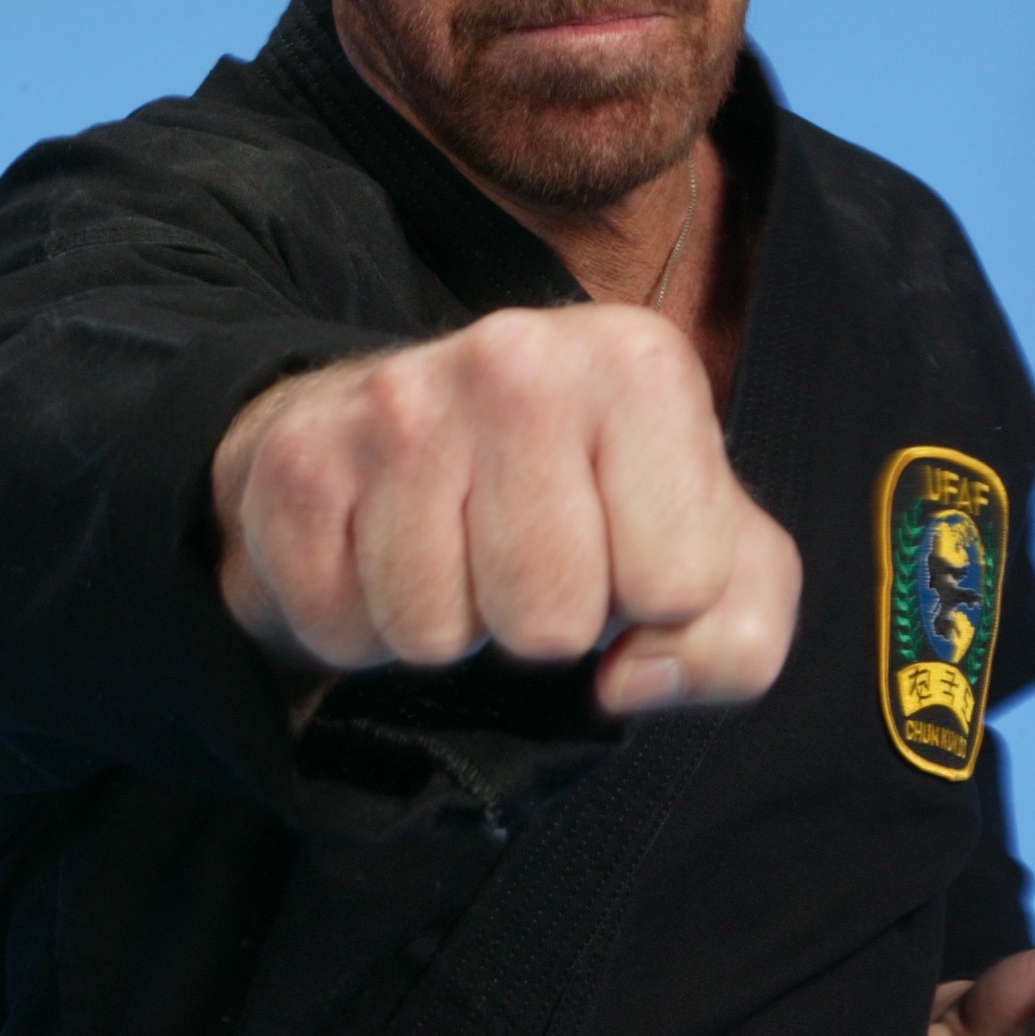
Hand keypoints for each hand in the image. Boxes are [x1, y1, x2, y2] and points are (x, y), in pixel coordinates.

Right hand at [212, 303, 800, 712]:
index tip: (622, 550)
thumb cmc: (593, 511)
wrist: (406, 438)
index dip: (651, 603)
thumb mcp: (717, 569)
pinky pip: (342, 628)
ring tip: (457, 557)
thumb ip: (736, 640)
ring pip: (435, 632)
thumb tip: (629, 679)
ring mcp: (395, 401)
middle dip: (542, 625)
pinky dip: (361, 628)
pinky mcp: (299, 459)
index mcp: (640, 365)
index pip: (677, 587)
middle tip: (528, 561)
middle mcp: (517, 356)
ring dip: (447, 628)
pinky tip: (381, 557)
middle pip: (548, 621)